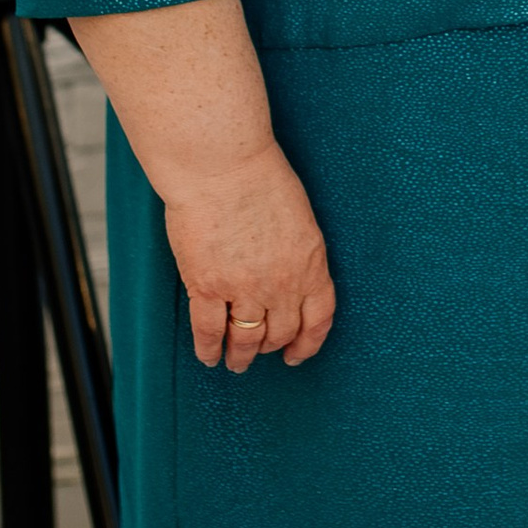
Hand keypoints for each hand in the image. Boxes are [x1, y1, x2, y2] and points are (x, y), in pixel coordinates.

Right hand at [160, 137, 335, 371]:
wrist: (222, 165)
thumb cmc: (259, 177)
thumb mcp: (299, 217)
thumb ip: (298, 252)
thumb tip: (290, 275)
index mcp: (311, 264)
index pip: (318, 318)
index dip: (308, 342)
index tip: (297, 355)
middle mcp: (283, 284)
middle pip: (280, 332)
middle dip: (271, 347)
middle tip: (262, 353)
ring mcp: (245, 289)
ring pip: (246, 339)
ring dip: (241, 356)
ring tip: (235, 363)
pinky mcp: (208, 286)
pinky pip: (209, 331)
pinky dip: (209, 349)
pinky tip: (209, 356)